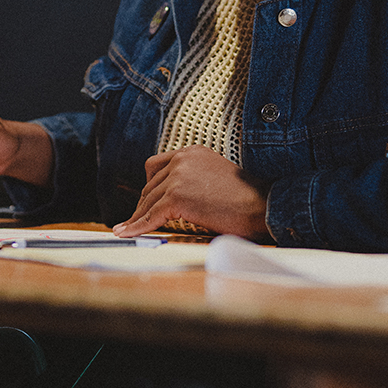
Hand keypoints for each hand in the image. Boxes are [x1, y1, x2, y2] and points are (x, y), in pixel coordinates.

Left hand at [112, 146, 269, 240]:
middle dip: (143, 205)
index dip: (148, 187)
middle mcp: (181, 159)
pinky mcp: (176, 197)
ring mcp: (178, 177)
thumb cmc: (246, 198)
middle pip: (150, 185)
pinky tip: (126, 234)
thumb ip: (193, 180)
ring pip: (148, 201)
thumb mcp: (215, 177)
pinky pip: (151, 215)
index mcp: (191, 152)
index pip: (156, 166)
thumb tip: (174, 200)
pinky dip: (136, 227)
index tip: (143, 202)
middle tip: (135, 222)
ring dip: (138, 218)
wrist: (262, 205)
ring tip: (127, 230)